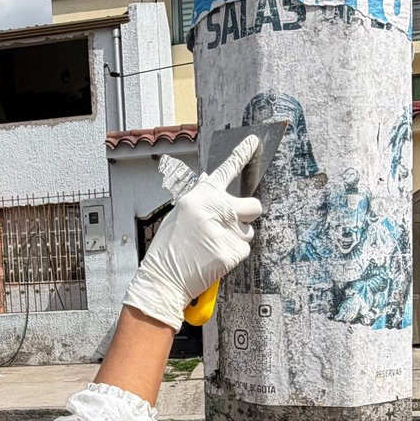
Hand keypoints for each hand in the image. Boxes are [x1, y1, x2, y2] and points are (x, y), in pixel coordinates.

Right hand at [122, 136, 262, 329]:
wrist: (164, 278)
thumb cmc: (168, 249)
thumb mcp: (178, 216)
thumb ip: (196, 198)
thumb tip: (206, 180)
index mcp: (201, 196)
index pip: (226, 170)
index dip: (242, 154)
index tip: (255, 142)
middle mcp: (217, 209)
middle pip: (253, 206)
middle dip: (248, 215)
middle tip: (231, 224)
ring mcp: (227, 230)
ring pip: (248, 231)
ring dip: (236, 238)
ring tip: (212, 246)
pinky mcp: (233, 251)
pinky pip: (243, 250)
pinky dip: (232, 255)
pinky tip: (214, 258)